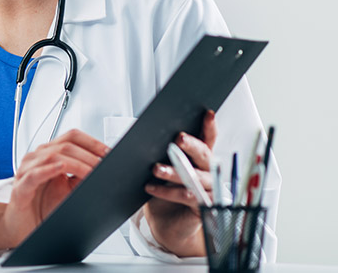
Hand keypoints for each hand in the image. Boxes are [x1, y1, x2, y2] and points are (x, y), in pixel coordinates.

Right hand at [0, 129, 108, 251]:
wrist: (22, 226)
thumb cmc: (42, 206)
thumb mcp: (68, 189)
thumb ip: (81, 176)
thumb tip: (102, 168)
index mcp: (49, 154)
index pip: (71, 137)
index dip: (92, 142)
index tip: (108, 152)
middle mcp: (37, 158)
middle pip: (65, 145)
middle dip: (89, 155)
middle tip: (104, 165)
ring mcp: (27, 170)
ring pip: (53, 156)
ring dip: (76, 163)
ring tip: (90, 172)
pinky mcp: (21, 187)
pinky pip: (34, 174)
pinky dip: (49, 170)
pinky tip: (60, 169)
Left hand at [143, 109, 215, 256]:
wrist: (166, 223)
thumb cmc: (164, 191)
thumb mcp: (158, 168)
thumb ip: (152, 153)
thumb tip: (128, 140)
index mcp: (199, 157)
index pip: (207, 139)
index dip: (209, 127)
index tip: (208, 113)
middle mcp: (207, 171)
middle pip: (204, 154)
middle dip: (191, 145)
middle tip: (178, 139)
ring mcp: (207, 190)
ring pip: (194, 177)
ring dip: (174, 171)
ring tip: (155, 168)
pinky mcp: (202, 207)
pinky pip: (186, 196)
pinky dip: (166, 192)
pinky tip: (151, 188)